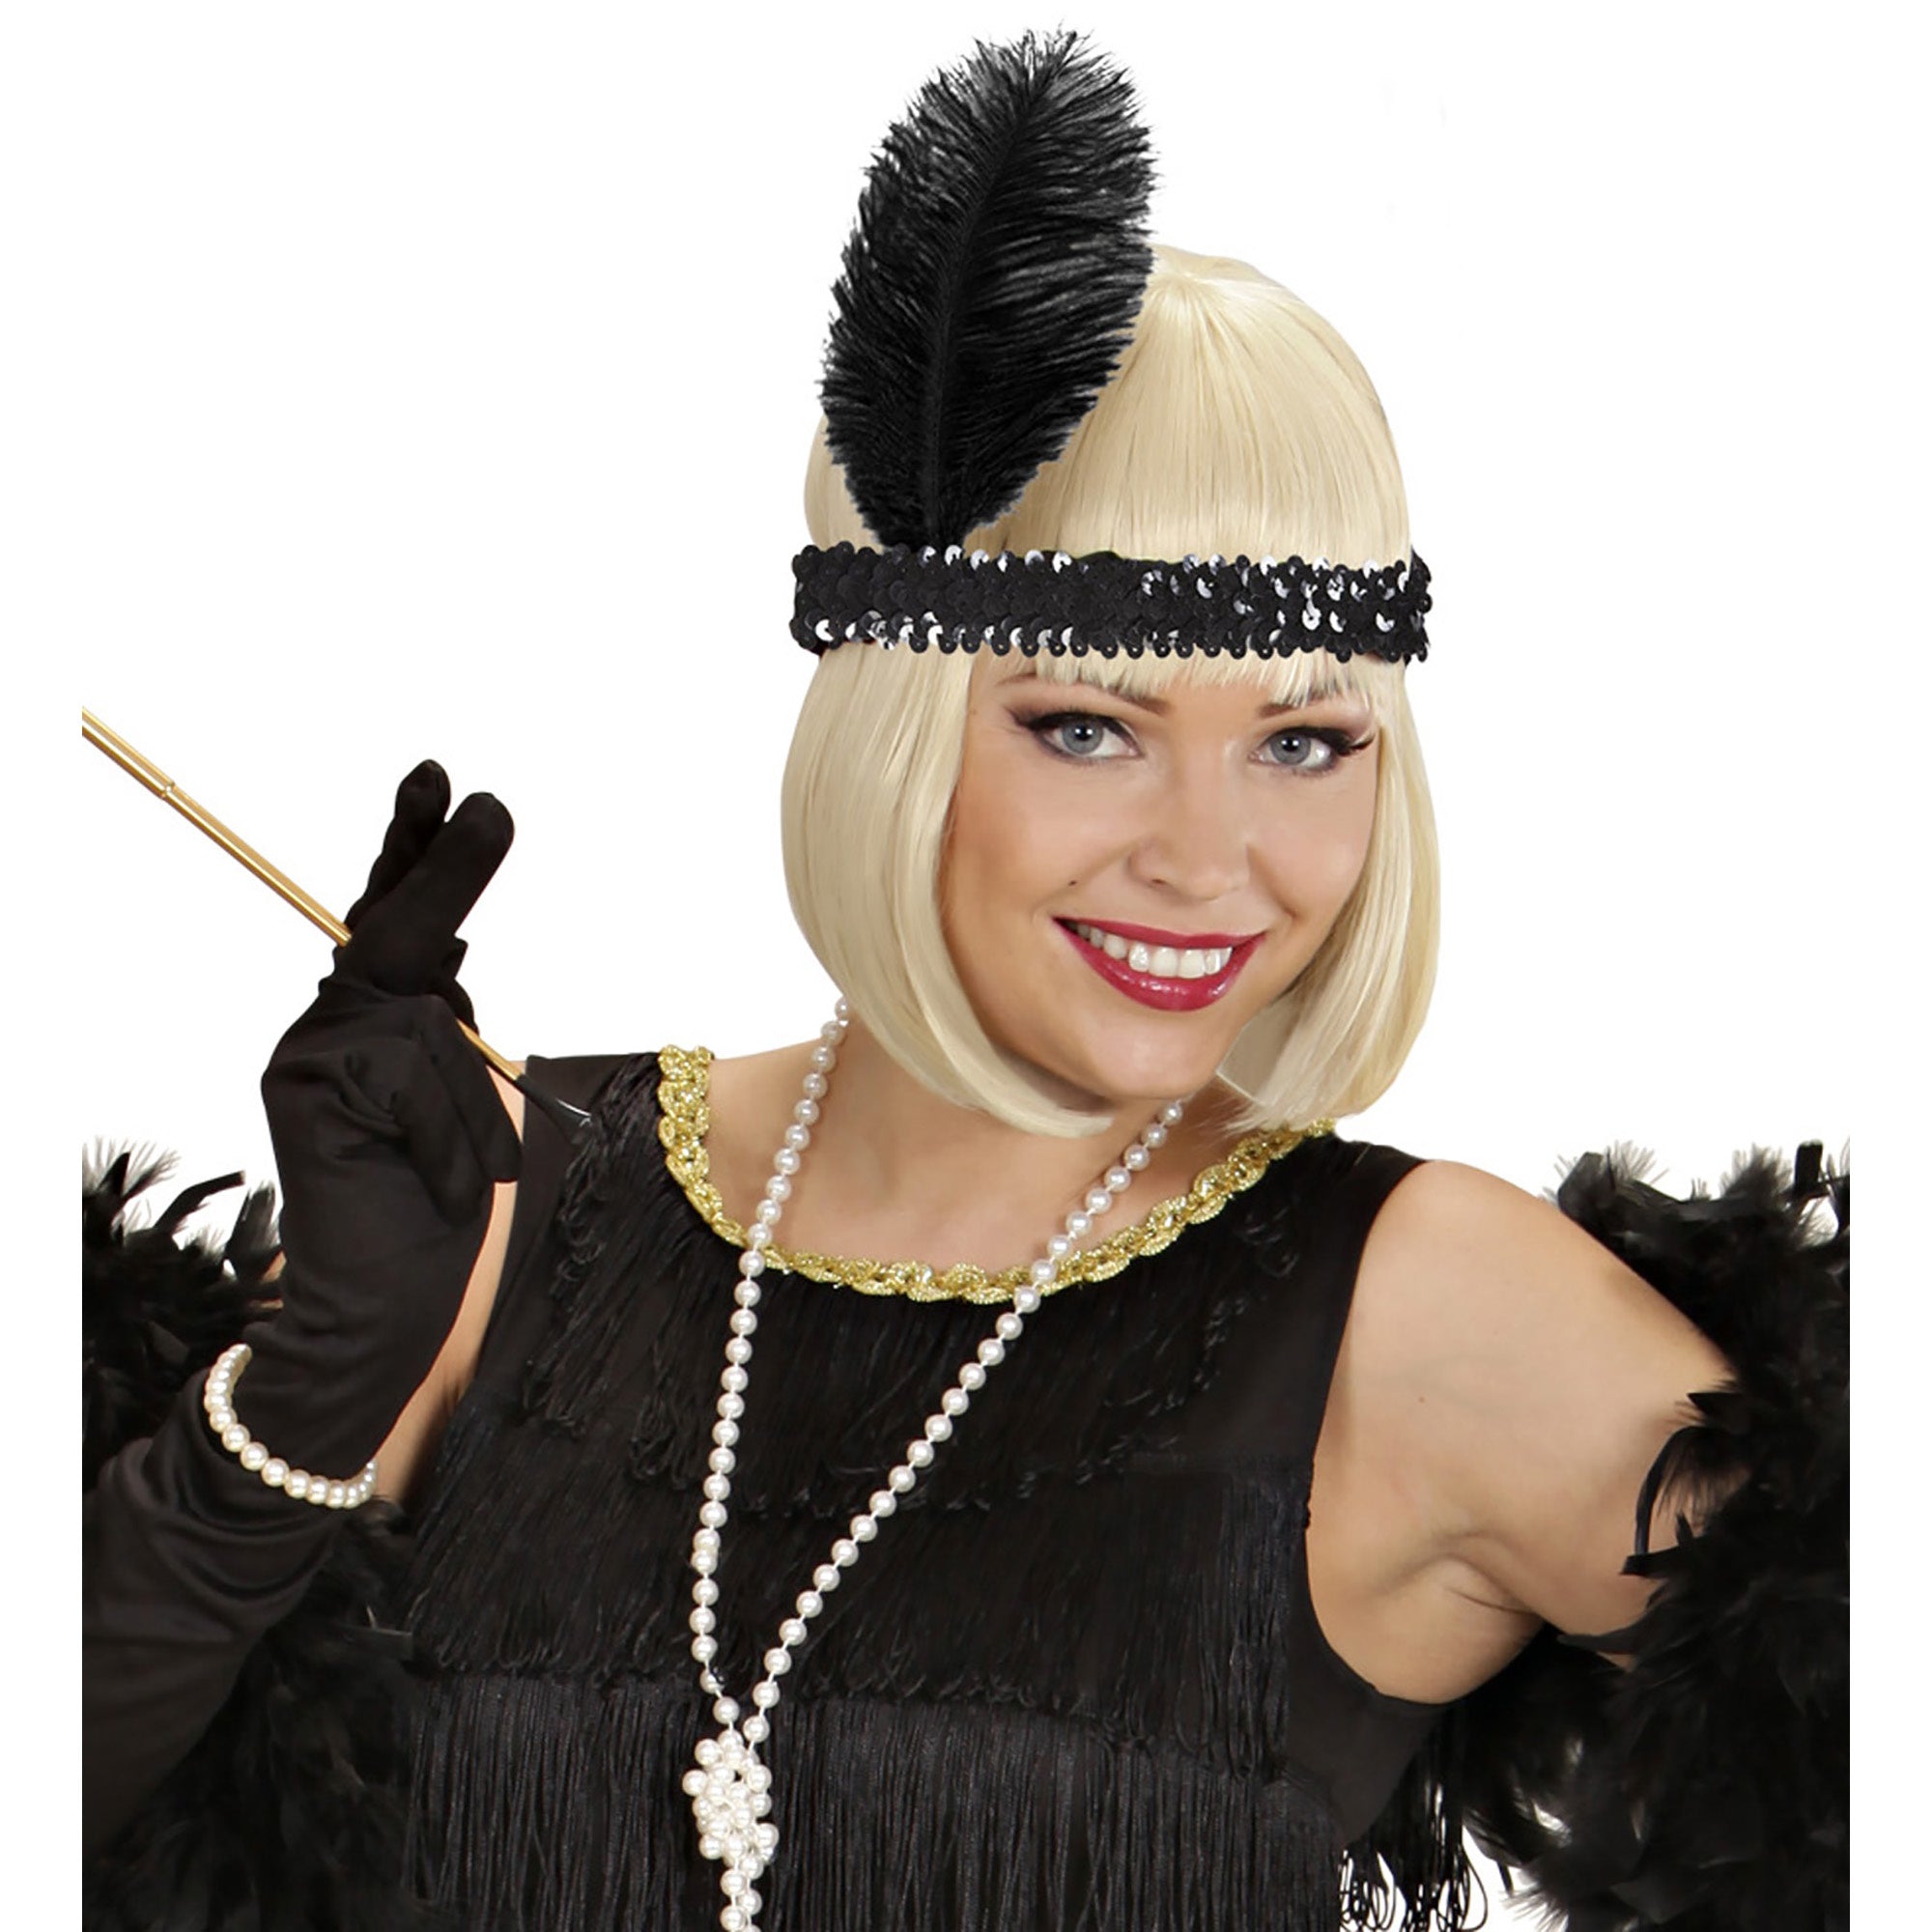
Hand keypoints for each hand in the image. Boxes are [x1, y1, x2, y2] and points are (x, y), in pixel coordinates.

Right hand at [238, 763, 522, 1474]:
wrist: (385, 1313)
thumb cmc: (437, 1215)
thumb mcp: (469, 1107)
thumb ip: (452, 1031)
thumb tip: (455, 955)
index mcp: (379, 1024)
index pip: (396, 919)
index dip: (415, 848)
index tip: (441, 782)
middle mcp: (335, 1027)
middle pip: (399, 931)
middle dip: (446, 869)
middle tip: (487, 802)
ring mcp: (312, 1053)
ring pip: (429, 1027)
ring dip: (475, 1111)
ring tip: (469, 1183)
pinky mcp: (305, 1086)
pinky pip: (415, 1075)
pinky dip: (450, 1139)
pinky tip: (438, 1192)